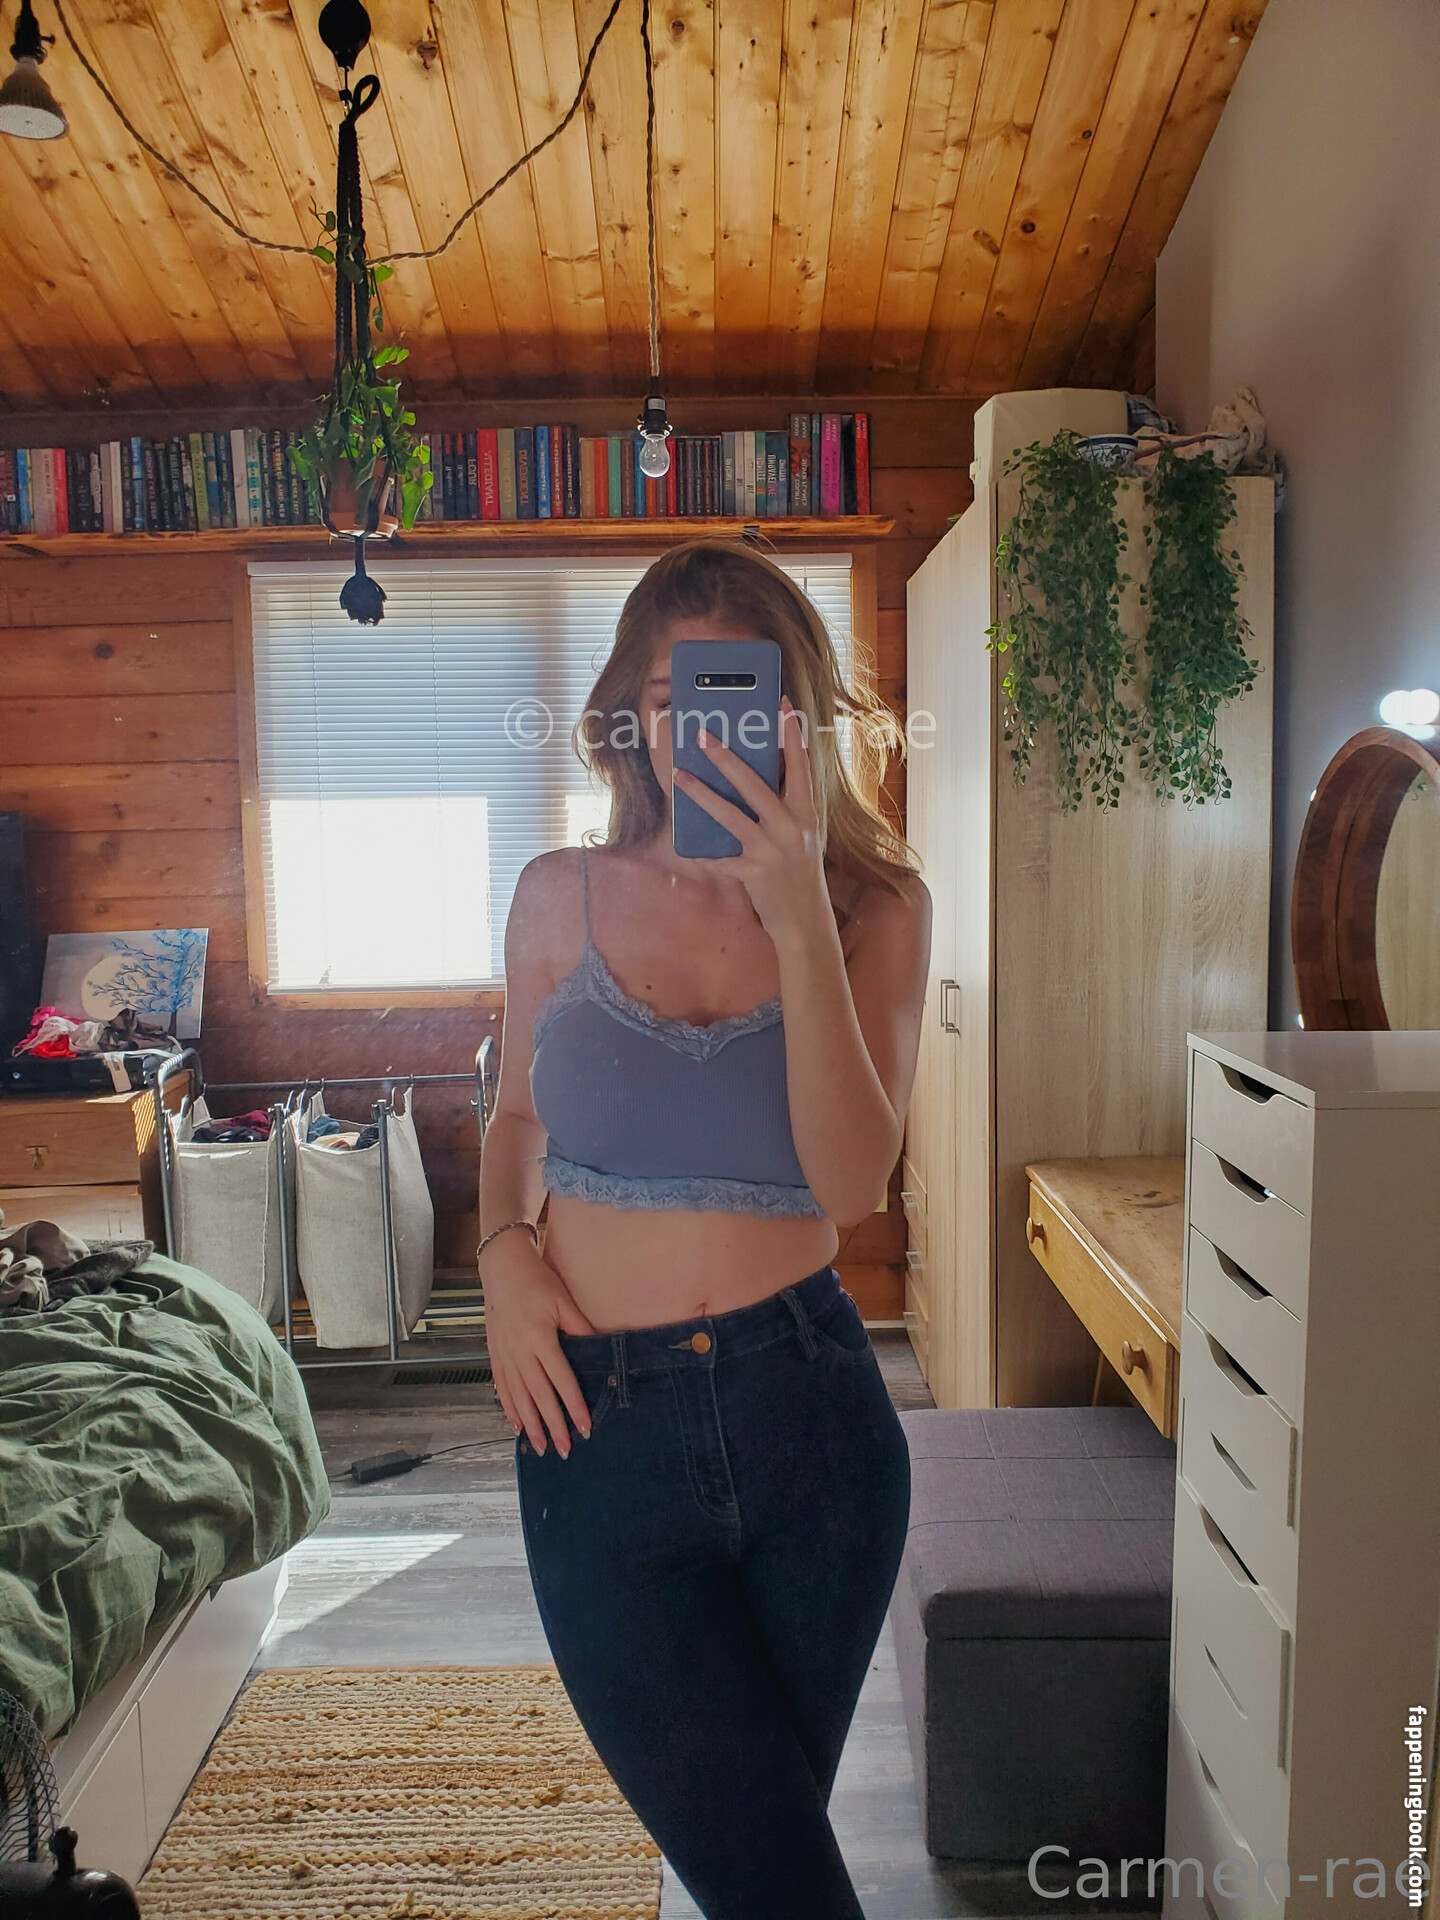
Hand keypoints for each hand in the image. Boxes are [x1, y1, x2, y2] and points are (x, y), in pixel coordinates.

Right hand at [480, 1228, 596, 1457]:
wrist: (502, 1268)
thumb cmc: (537, 1282)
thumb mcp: (564, 1301)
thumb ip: (581, 1328)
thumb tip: (602, 1349)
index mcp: (540, 1337)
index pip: (561, 1380)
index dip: (574, 1406)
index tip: (584, 1427)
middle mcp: (519, 1351)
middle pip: (539, 1396)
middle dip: (553, 1425)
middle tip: (564, 1449)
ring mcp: (504, 1354)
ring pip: (518, 1397)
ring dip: (531, 1424)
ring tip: (540, 1447)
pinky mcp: (495, 1354)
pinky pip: (502, 1387)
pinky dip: (510, 1408)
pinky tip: (517, 1425)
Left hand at [672, 698, 829, 940]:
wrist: (806, 920)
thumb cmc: (799, 871)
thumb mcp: (800, 835)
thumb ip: (782, 807)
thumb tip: (749, 777)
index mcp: (806, 813)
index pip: (800, 765)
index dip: (791, 734)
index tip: (782, 705)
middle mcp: (791, 828)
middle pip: (754, 784)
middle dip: (725, 758)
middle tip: (702, 736)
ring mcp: (771, 850)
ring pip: (729, 815)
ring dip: (700, 793)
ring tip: (678, 775)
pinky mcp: (753, 873)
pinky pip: (720, 858)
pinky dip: (702, 853)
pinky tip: (686, 847)